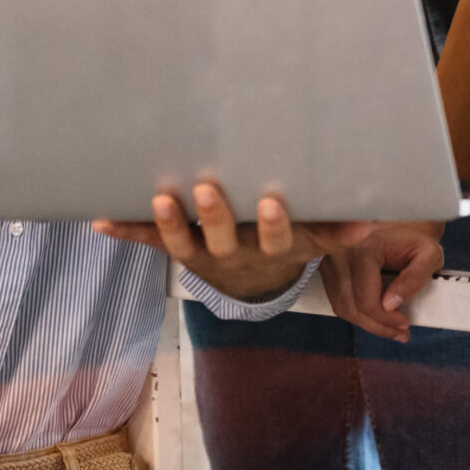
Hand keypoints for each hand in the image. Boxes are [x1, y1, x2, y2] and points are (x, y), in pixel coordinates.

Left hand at [95, 182, 326, 303]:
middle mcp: (229, 254)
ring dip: (168, 223)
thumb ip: (334, 230)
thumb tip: (369, 224)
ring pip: (180, 244)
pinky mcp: (174, 247)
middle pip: (220, 241)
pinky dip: (124, 231)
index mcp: (267, 249)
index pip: (273, 240)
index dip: (272, 226)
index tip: (273, 203)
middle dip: (214, 216)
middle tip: (207, 189)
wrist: (248, 281)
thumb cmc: (280, 243)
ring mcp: (198, 253)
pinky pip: (147, 241)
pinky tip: (101, 219)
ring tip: (159, 199)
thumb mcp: (311, 240)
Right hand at [320, 222, 447, 341]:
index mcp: (364, 248)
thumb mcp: (428, 254)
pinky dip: (356, 312)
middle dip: (376, 326)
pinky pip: (337, 299)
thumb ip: (416, 278)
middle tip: (399, 333)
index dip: (385, 320)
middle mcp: (340, 253)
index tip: (404, 324)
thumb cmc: (413, 240)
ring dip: (365, 323)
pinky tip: (375, 316)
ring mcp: (330, 261)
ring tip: (389, 328)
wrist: (397, 221)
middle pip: (350, 307)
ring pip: (342, 306)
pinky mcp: (327, 267)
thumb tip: (391, 304)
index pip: (366, 300)